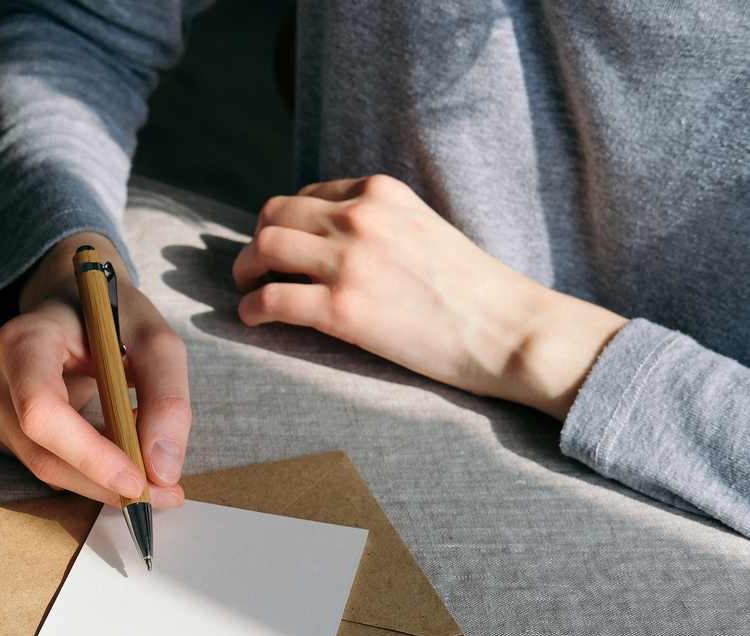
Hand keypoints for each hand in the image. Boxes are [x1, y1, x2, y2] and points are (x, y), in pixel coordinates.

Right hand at [0, 232, 189, 506]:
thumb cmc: (112, 316)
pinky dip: (81, 469)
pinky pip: (38, 462)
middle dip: (105, 482)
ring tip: (144, 458)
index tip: (139, 481)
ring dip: (98, 478)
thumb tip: (163, 471)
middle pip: (42, 453)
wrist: (70, 300)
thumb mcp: (156, 341)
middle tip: (164, 494)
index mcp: (23, 339)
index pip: (42, 411)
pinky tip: (109, 446)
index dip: (89, 455)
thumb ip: (167, 399)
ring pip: (42, 467)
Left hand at [233, 175, 626, 418]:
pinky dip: (251, 309)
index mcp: (380, 191)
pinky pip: (270, 300)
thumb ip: (378, 224)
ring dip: (245, 271)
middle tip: (253, 268)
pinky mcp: (342, 310)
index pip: (307, 195)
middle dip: (256, 241)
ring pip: (263, 250)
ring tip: (248, 290)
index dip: (286, 222)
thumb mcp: (422, 228)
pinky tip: (254, 319)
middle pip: (274, 215)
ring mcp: (348, 262)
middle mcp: (358, 217)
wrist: (506, 328)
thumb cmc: (471, 289)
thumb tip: (332, 240)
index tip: (283, 246)